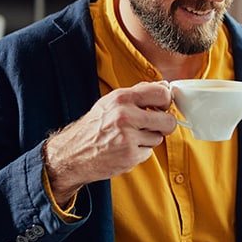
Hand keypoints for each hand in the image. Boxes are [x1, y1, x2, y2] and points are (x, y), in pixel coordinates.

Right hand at [43, 81, 175, 205]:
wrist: (73, 153)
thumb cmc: (93, 127)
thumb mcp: (111, 102)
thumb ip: (138, 93)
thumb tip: (163, 85)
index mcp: (121, 98)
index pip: (161, 93)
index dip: (167, 101)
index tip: (163, 106)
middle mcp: (124, 116)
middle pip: (168, 120)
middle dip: (165, 124)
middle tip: (154, 125)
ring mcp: (128, 137)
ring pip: (159, 137)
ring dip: (149, 139)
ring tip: (130, 137)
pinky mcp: (129, 156)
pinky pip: (149, 152)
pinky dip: (141, 151)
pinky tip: (126, 148)